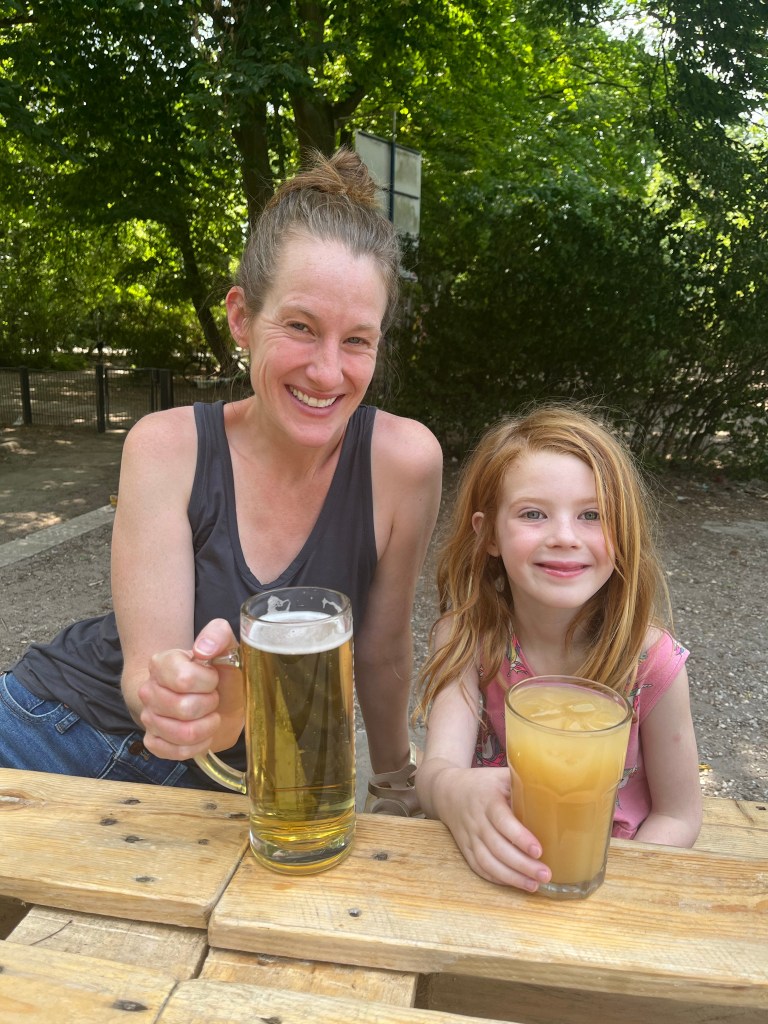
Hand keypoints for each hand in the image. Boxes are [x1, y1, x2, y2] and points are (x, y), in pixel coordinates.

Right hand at [138, 619, 243, 759]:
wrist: (218, 700)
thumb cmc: (220, 673)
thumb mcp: (226, 647)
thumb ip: (218, 635)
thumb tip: (202, 649)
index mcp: (161, 663)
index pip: (184, 679)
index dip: (208, 682)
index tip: (213, 678)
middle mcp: (148, 690)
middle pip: (185, 708)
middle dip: (209, 705)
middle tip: (212, 698)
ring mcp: (148, 717)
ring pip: (183, 733)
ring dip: (207, 727)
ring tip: (208, 715)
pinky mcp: (153, 742)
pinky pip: (176, 752)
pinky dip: (197, 746)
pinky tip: (202, 734)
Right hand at [426, 764, 551, 889]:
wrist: (447, 791)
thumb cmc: (483, 783)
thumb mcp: (501, 775)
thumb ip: (525, 781)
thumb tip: (560, 786)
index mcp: (487, 799)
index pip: (502, 820)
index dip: (519, 837)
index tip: (538, 850)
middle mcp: (476, 820)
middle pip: (497, 847)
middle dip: (522, 865)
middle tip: (545, 874)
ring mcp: (469, 837)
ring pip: (488, 862)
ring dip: (511, 877)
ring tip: (534, 885)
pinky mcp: (466, 850)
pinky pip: (480, 868)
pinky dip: (497, 879)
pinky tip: (516, 884)